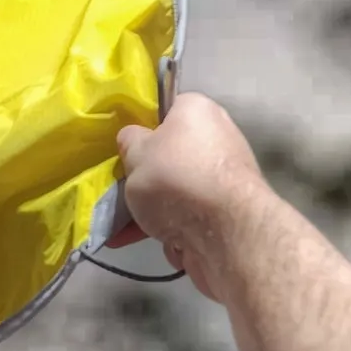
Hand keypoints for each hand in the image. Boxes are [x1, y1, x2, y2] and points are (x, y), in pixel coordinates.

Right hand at [108, 92, 265, 301]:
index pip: (167, 111)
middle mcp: (217, 137)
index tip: (127, 150)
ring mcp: (224, 177)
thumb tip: (133, 137)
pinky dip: (167, 226)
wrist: (225, 231)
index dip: (144, 130)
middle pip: (171, 155)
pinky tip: (141, 240)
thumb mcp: (136, 154)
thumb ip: (129, 142)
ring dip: (152, 207)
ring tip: (124, 224)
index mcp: (197, 110)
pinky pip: (188, 214)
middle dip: (147, 176)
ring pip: (177, 188)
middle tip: (124, 189)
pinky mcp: (227, 210)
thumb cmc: (176, 178)